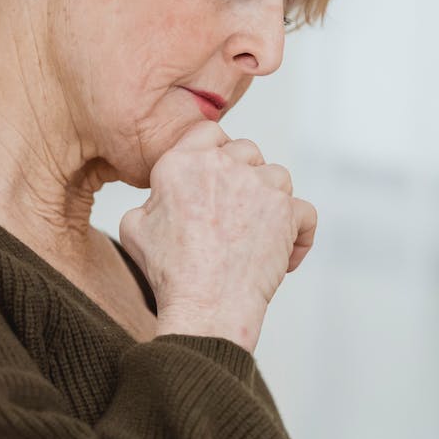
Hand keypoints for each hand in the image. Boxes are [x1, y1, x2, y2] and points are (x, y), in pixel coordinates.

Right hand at [121, 122, 319, 349]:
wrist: (206, 306)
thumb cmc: (169, 273)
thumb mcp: (133, 228)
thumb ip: (150, 200)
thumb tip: (162, 199)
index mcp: (183, 163)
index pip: (207, 132)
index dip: (213, 152)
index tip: (213, 176)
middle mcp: (225, 166)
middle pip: (245, 151)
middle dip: (242, 175)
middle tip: (232, 211)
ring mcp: (262, 187)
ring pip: (277, 176)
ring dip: (270, 199)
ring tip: (254, 231)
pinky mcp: (289, 213)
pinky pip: (304, 213)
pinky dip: (298, 233)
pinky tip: (283, 252)